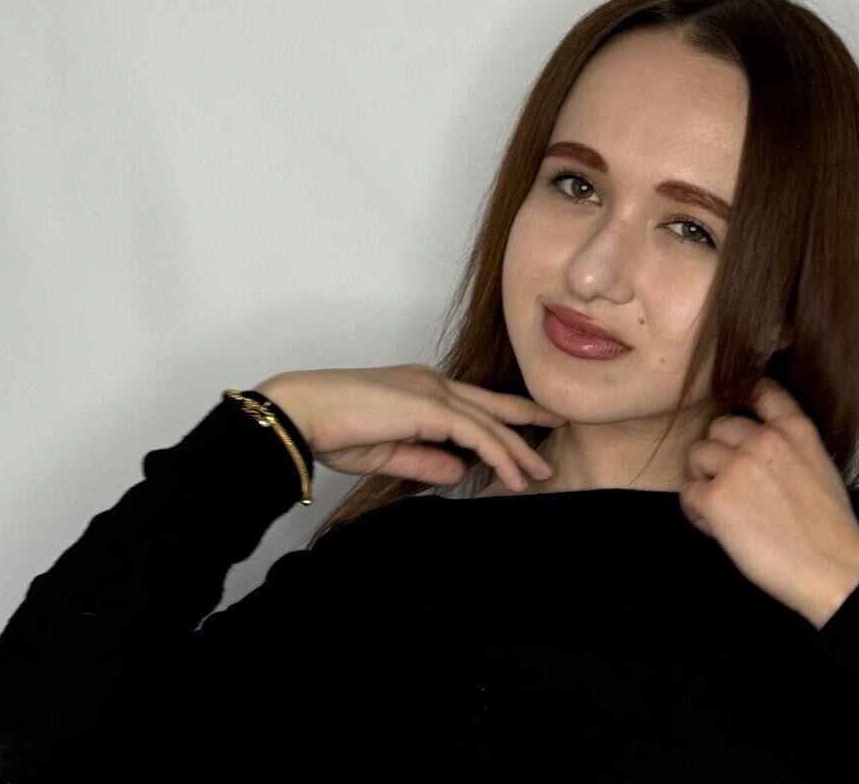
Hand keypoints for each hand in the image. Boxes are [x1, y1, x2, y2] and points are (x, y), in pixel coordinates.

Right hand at [254, 365, 566, 493]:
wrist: (300, 413)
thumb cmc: (330, 429)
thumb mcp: (387, 452)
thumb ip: (425, 459)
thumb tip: (460, 471)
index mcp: (419, 388)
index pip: (471, 403)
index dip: (503, 415)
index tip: (529, 426)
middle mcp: (431, 382)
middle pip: (490, 405)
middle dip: (526, 421)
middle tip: (557, 430)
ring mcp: (432, 391)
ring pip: (489, 421)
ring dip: (517, 449)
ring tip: (540, 473)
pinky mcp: (430, 407)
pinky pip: (477, 434)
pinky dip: (500, 455)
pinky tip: (514, 476)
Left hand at [679, 376, 858, 628]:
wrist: (833, 570)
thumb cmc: (829, 529)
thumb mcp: (819, 466)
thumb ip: (787, 446)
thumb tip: (752, 446)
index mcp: (794, 429)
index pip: (759, 389)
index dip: (742, 399)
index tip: (739, 422)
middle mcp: (764, 440)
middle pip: (718, 427)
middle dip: (720, 453)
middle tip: (734, 486)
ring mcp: (737, 466)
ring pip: (697, 455)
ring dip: (705, 480)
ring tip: (725, 509)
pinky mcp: (716, 497)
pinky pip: (687, 492)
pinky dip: (697, 511)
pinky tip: (718, 528)